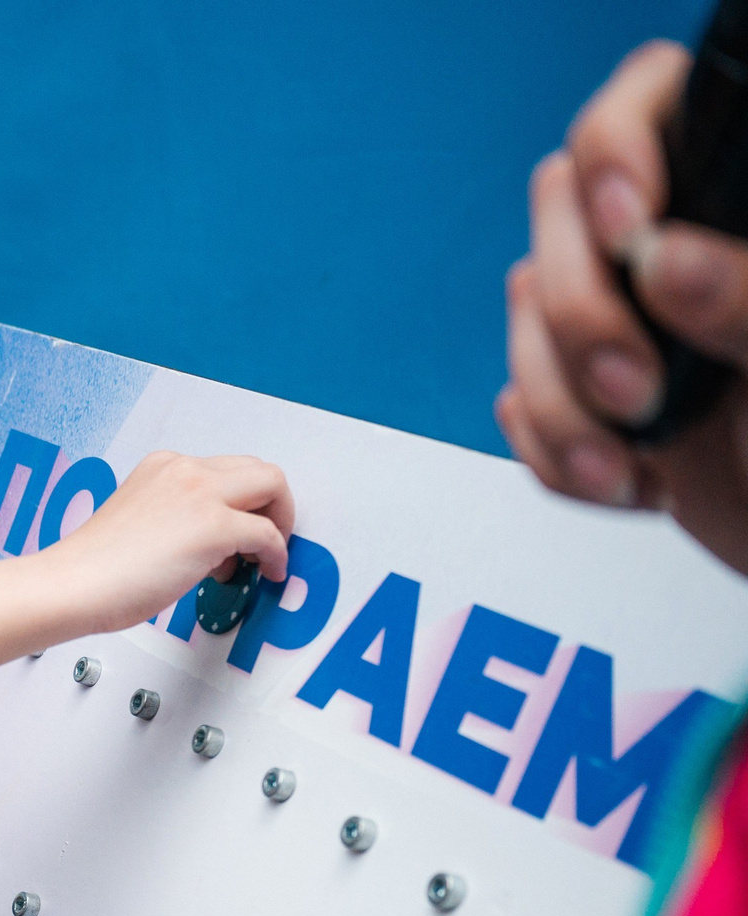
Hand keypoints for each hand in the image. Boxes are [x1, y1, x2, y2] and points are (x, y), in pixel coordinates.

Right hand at [47, 451, 294, 633]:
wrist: (72, 585)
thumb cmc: (93, 569)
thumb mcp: (138, 523)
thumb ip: (175, 520)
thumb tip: (207, 545)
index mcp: (162, 467)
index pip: (224, 470)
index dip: (241, 502)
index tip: (239, 529)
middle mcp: (184, 470)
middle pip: (258, 470)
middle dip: (272, 504)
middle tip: (265, 539)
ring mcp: (200, 494)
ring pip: (273, 486)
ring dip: (279, 521)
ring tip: (264, 557)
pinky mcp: (213, 527)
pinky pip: (268, 534)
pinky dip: (277, 554)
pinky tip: (269, 572)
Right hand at [500, 39, 747, 570]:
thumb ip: (744, 298)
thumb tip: (659, 256)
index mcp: (727, 209)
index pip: (642, 109)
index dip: (613, 152)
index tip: (627, 225)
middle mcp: (665, 247)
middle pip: (555, 224)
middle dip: (579, 320)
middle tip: (637, 387)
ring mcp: (619, 321)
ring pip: (523, 325)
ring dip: (564, 411)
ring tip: (631, 462)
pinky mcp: (582, 397)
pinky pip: (516, 407)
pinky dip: (555, 456)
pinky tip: (629, 480)